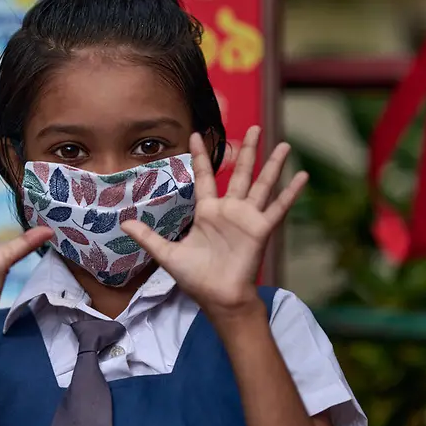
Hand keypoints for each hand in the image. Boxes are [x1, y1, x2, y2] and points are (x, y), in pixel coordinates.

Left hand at [122, 126, 306, 319]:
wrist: (218, 298)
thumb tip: (123, 224)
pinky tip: (302, 176)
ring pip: (261, 184)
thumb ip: (148, 236)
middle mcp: (229, 210)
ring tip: (284, 144)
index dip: (202, 156)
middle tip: (252, 127)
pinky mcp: (260, 229)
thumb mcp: (167, 254)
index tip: (197, 133)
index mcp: (207, 212)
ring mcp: (247, 218)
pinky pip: (278, 207)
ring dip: (273, 165)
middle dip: (246, 150)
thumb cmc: (196, 278)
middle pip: (239, 173)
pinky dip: (291, 192)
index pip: (205, 177)